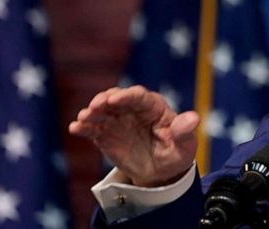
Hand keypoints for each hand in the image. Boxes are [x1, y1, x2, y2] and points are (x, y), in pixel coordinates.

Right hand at [69, 85, 199, 186]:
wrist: (160, 172)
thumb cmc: (176, 154)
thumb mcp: (184, 146)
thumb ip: (185, 132)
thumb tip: (193, 118)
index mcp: (154, 107)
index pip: (139, 97)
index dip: (127, 96)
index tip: (115, 100)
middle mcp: (133, 110)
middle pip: (117, 99)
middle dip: (105, 100)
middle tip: (95, 106)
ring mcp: (118, 121)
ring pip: (102, 112)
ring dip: (91, 112)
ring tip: (83, 118)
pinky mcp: (106, 134)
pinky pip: (93, 128)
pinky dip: (84, 127)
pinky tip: (75, 128)